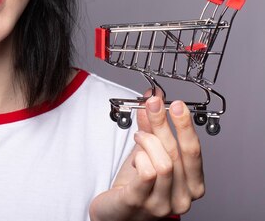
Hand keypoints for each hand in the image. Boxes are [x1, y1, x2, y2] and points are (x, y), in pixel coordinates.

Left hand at [89, 95, 204, 220]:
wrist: (115, 214)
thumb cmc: (135, 187)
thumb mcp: (148, 154)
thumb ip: (152, 129)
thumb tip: (154, 101)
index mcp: (192, 185)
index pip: (194, 151)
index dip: (184, 125)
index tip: (175, 105)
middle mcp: (182, 198)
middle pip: (177, 153)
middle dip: (163, 124)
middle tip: (152, 105)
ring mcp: (162, 204)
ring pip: (163, 163)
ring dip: (148, 142)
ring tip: (138, 138)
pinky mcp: (140, 203)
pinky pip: (146, 173)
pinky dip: (139, 158)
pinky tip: (134, 158)